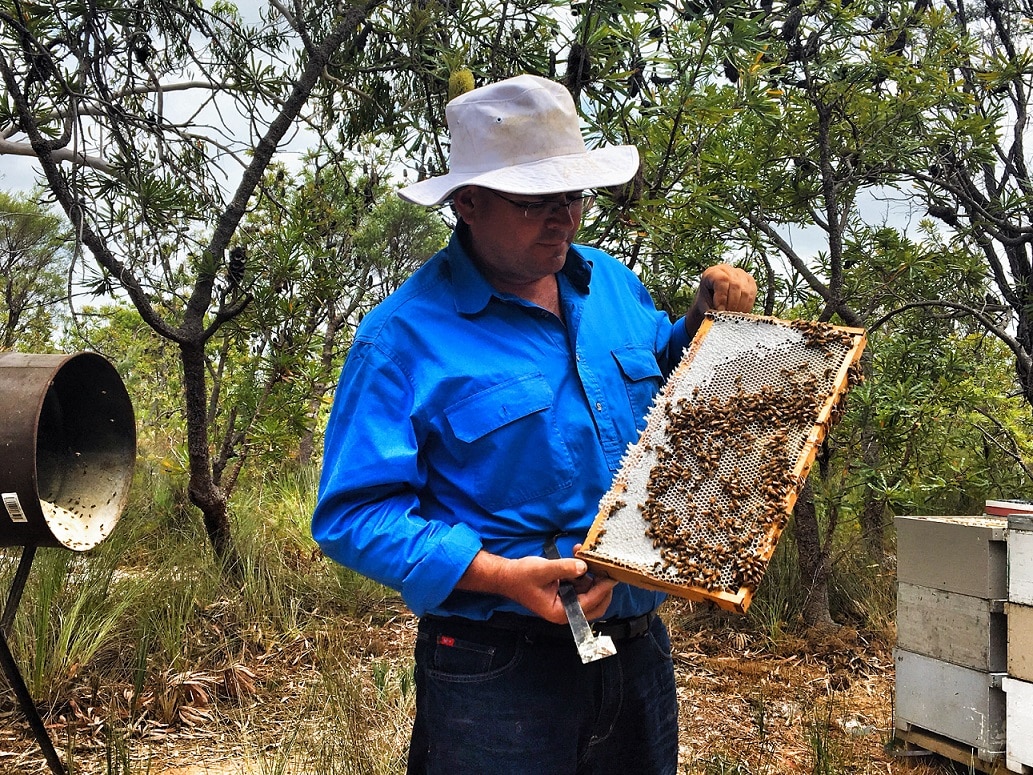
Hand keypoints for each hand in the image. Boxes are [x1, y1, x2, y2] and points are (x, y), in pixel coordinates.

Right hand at [455, 549, 616, 623]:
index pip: (589, 604)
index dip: (602, 589)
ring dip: (591, 576)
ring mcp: (566, 603)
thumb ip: (564, 568)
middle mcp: (566, 611)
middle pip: (596, 605)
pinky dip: (582, 573)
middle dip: (602, 587)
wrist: (507, 576)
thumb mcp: (543, 570)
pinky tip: (577, 558)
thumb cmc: (521, 577)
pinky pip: (581, 586)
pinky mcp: (565, 593)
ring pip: (590, 594)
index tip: (612, 576)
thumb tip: (584, 566)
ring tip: (584, 556)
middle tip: (606, 569)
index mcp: (560, 612)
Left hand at [693, 264, 756, 314]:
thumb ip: (712, 310)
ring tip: (733, 316)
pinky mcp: (750, 281)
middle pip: (736, 285)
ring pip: (745, 291)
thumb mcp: (705, 306)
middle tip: (728, 316)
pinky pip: (752, 294)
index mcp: (712, 272)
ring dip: (740, 307)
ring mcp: (740, 274)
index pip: (722, 280)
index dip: (722, 297)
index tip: (720, 311)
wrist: (713, 301)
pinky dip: (747, 306)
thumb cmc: (707, 303)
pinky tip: (740, 312)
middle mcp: (727, 270)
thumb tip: (721, 315)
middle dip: (732, 304)